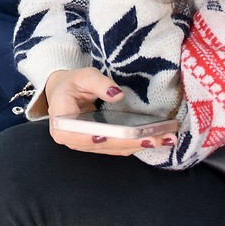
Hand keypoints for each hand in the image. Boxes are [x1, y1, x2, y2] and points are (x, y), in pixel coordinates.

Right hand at [44, 69, 163, 154]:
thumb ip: (98, 83)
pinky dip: (137, 143)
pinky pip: (119, 147)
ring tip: (163, 139)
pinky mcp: (100, 146)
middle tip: (152, 138)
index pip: (76, 134)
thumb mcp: (82, 76)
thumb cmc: (71, 84)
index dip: (92, 138)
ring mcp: (88, 145)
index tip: (108, 136)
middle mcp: (74, 140)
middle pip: (102, 145)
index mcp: (61, 124)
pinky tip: (156, 139)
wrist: (65, 93)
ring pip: (114, 149)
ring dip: (138, 145)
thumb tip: (117, 94)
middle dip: (129, 142)